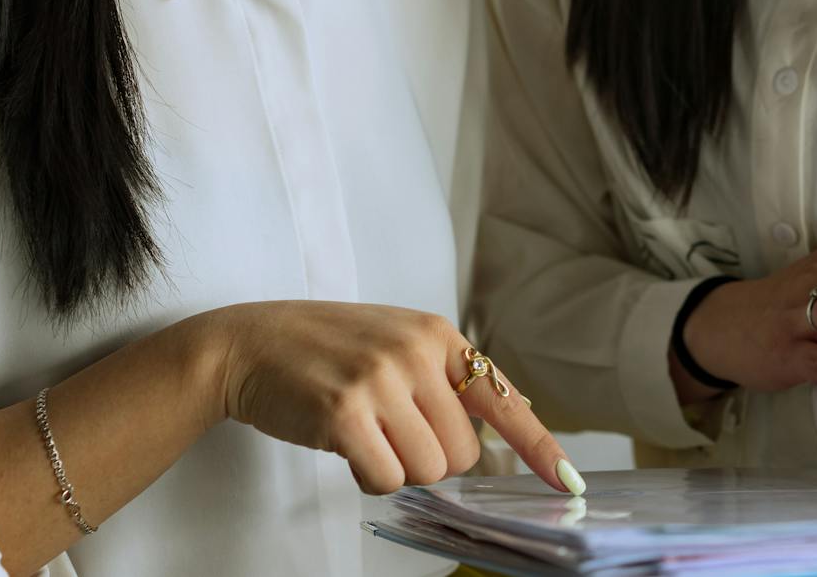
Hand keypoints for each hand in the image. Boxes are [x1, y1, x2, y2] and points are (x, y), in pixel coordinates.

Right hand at [204, 301, 577, 495]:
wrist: (249, 344)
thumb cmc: (326, 350)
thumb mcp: (395, 343)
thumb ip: (442, 379)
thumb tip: (494, 441)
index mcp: (437, 334)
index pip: (501, 397)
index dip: (538, 445)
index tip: (567, 481)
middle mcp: (417, 351)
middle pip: (462, 454)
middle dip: (429, 460)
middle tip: (389, 433)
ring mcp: (381, 379)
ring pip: (428, 472)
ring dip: (396, 469)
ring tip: (363, 433)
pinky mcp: (346, 411)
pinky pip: (386, 479)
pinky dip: (368, 477)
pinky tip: (343, 445)